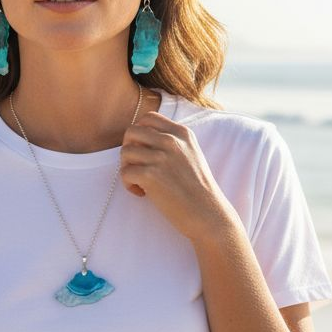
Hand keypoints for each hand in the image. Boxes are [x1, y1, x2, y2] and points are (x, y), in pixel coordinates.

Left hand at [119, 110, 236, 241]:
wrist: (207, 213)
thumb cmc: (198, 189)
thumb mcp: (191, 154)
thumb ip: (172, 143)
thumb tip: (140, 140)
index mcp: (182, 133)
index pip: (148, 118)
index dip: (139, 133)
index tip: (143, 150)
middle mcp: (171, 141)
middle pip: (132, 131)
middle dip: (129, 148)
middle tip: (137, 166)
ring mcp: (161, 157)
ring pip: (125, 152)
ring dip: (127, 167)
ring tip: (140, 181)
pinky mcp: (151, 175)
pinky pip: (124, 172)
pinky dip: (128, 184)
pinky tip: (142, 193)